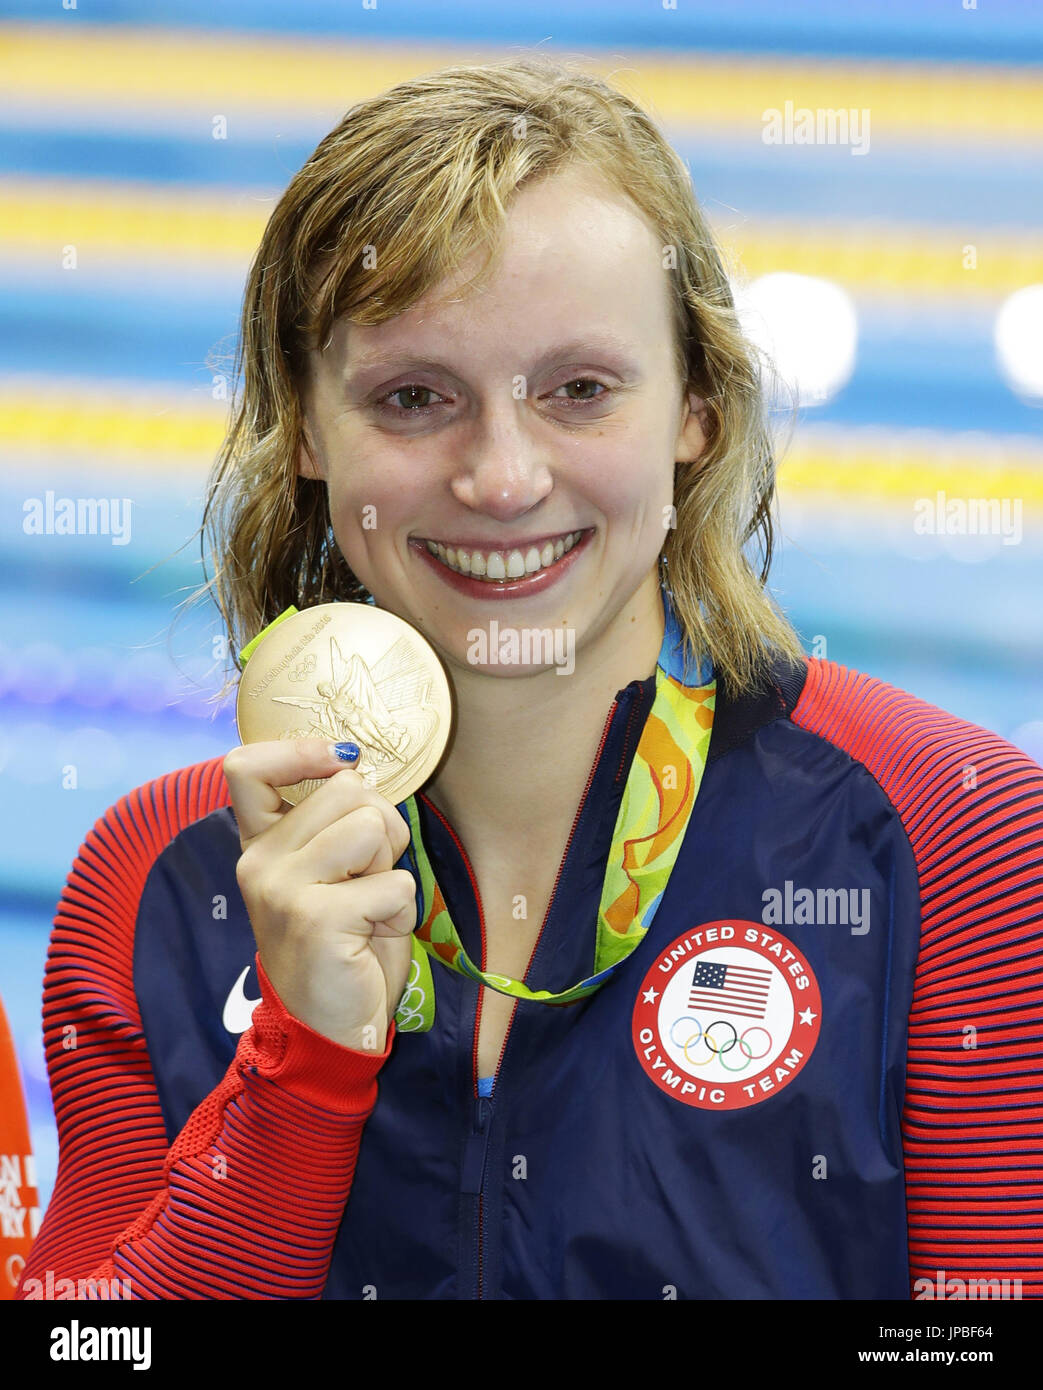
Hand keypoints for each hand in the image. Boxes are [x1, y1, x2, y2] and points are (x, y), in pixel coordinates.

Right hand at [222, 739, 416, 1052]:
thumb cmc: (344, 947)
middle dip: (382, 828)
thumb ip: (335, 824)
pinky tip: (373, 937)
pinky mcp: (315, 917)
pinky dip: (401, 911)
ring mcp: (282, 888)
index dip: (300, 750)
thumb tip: (357, 767)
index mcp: (261, 845)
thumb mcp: (331, 874)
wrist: (330, 1030)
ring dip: (392, 868)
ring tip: (370, 908)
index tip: (341, 761)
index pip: (245, 766)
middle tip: (367, 879)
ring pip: (372, 826)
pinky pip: (393, 883)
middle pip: (347, 788)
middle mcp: (261, 862)